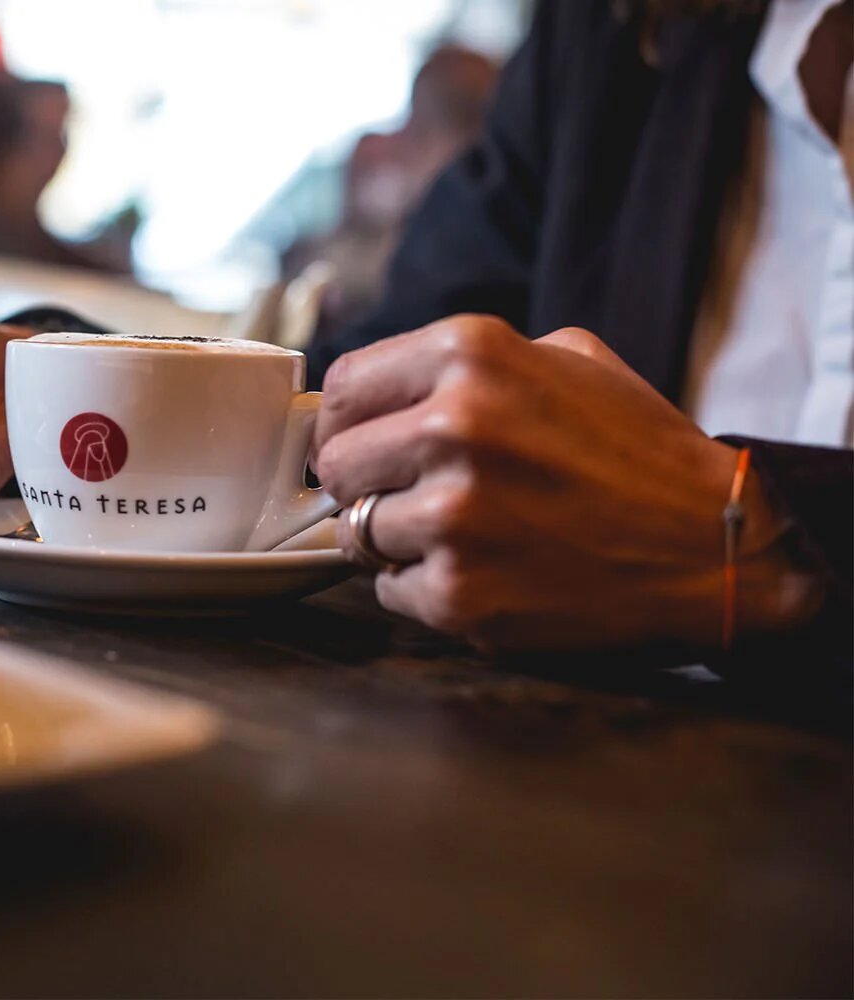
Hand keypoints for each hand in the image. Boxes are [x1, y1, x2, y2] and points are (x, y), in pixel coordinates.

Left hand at [313, 315, 821, 650]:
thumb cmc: (637, 452)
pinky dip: (423, 589)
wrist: (716, 547)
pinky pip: (389, 590)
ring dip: (394, 540)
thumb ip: (465, 363)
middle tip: (408, 494)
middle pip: (334, 463)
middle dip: (361, 482)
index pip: (343, 386)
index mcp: (470, 355)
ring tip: (462, 535)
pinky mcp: (459, 594)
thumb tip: (374, 390)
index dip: (345, 421)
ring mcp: (453, 516)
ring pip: (355, 532)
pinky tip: (484, 572)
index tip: (359, 441)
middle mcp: (455, 427)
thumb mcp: (566, 357)